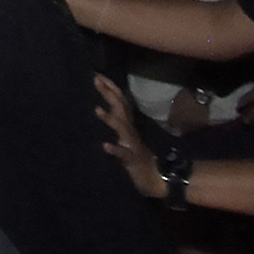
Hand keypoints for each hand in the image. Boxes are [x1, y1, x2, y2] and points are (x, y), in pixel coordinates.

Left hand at [93, 76, 162, 197]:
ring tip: (97, 110)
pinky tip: (106, 145)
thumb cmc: (138, 157)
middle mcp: (130, 131)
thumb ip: (118, 121)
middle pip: (120, 109)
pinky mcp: (133, 160)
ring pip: (123, 130)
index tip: (97, 75)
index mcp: (128, 125)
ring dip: (111, 120)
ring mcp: (132, 145)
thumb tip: (105, 105)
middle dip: (109, 94)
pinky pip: (124, 154)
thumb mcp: (126, 136)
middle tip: (96, 80)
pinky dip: (115, 149)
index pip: (120, 102)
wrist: (157, 179)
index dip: (110, 88)